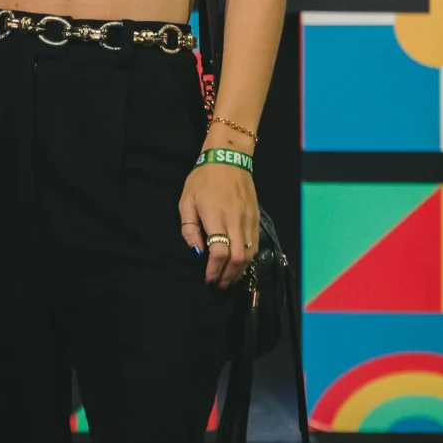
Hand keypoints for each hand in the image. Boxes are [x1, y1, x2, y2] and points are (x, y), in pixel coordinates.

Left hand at [179, 162, 259, 288]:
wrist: (229, 158)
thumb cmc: (203, 179)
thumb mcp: (186, 201)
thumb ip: (189, 228)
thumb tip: (197, 250)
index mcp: (216, 217)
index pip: (220, 251)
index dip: (214, 270)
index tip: (208, 279)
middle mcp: (235, 221)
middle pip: (238, 257)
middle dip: (229, 275)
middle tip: (219, 285)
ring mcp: (248, 220)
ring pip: (250, 253)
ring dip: (240, 270)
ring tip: (229, 278)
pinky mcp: (256, 218)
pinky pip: (255, 244)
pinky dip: (248, 258)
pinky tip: (239, 264)